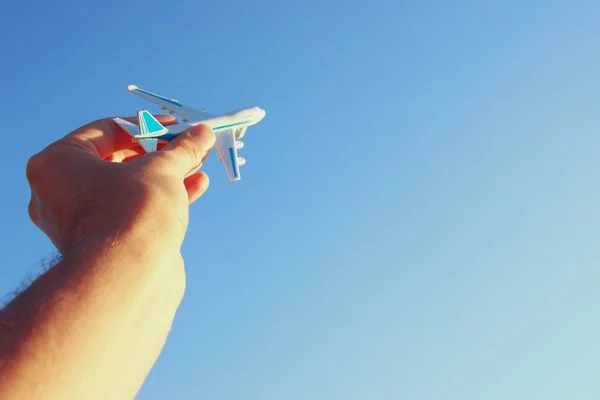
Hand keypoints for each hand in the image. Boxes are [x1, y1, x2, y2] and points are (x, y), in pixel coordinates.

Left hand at [26, 116, 214, 256]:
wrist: (128, 279)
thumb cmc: (133, 211)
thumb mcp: (161, 170)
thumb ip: (181, 149)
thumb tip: (202, 133)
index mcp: (59, 163)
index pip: (107, 130)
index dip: (147, 125)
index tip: (176, 126)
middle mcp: (62, 191)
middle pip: (120, 158)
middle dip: (160, 152)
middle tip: (188, 146)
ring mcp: (83, 220)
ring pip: (130, 186)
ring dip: (167, 174)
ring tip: (198, 164)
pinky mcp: (106, 242)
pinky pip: (135, 210)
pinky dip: (163, 197)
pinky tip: (196, 186)